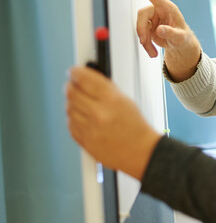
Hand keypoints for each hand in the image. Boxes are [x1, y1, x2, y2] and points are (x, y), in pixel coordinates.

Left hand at [66, 65, 161, 179]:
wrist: (140, 151)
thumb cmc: (135, 126)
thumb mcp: (125, 100)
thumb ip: (104, 88)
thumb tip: (86, 78)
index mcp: (112, 100)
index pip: (84, 79)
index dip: (76, 72)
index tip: (73, 71)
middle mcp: (99, 113)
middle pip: (71, 93)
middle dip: (71, 86)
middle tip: (73, 85)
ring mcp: (89, 128)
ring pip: (68, 108)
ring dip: (72, 103)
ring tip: (83, 104)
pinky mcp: (84, 141)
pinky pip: (70, 124)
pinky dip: (74, 118)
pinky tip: (84, 118)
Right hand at [131, 0, 200, 80]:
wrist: (181, 45)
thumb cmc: (183, 37)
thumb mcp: (180, 37)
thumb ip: (171, 33)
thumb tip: (159, 29)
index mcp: (168, 8)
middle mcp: (158, 11)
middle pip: (142, 15)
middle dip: (142, 29)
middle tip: (145, 42)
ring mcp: (152, 19)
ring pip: (140, 26)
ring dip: (144, 40)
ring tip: (152, 51)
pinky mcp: (148, 27)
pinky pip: (141, 34)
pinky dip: (145, 44)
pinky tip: (152, 50)